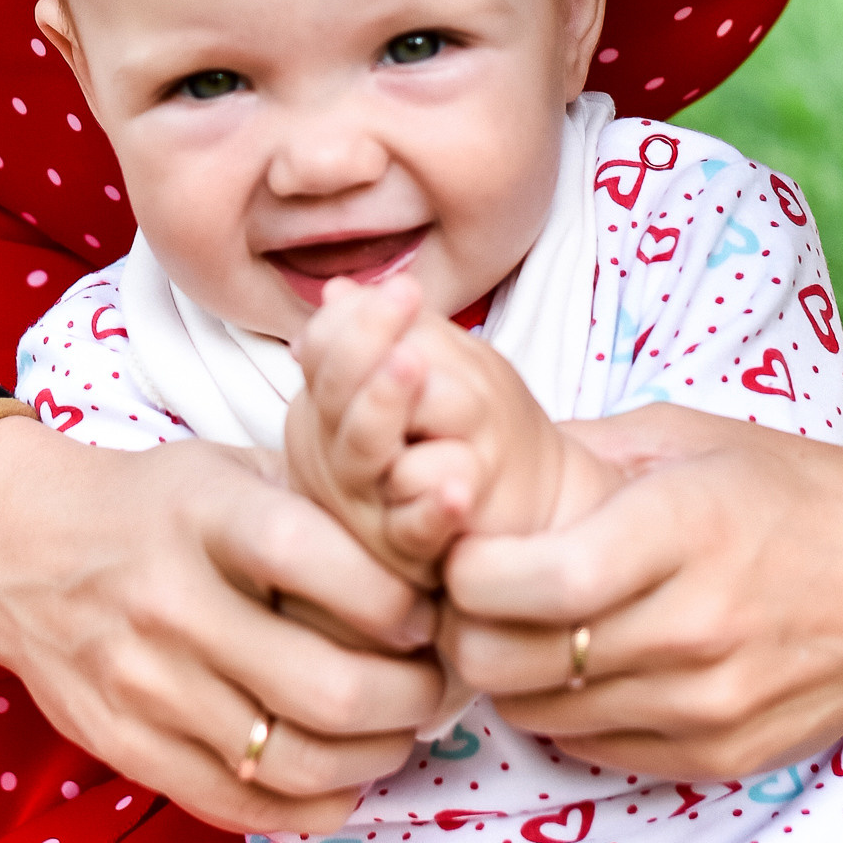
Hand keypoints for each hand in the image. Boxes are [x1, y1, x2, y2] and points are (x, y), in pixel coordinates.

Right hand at [0, 412, 446, 834]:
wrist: (14, 546)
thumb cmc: (152, 503)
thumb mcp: (229, 469)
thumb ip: (316, 507)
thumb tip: (431, 551)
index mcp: (206, 517)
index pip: (321, 565)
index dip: (398, 603)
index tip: (426, 614)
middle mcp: (171, 604)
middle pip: (325, 689)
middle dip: (409, 700)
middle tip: (434, 688)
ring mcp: (143, 685)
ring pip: (292, 761)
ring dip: (371, 759)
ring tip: (395, 733)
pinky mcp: (124, 746)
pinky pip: (239, 804)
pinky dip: (309, 807)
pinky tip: (340, 780)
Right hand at [285, 273, 617, 583]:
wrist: (516, 510)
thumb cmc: (461, 432)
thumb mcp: (426, 370)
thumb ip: (385, 335)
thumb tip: (337, 290)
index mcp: (332, 410)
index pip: (325, 354)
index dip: (359, 322)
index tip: (406, 288)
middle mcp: (339, 456)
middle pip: (336, 397)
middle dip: (365, 349)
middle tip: (402, 309)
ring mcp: (370, 506)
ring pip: (361, 454)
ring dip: (384, 404)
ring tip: (413, 363)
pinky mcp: (410, 554)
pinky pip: (414, 530)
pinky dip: (433, 509)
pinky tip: (457, 486)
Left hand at [438, 424, 842, 779]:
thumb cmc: (797, 489)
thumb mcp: (690, 436)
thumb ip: (581, 452)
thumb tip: (471, 460)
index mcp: (686, 530)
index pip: (534, 584)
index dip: (466, 574)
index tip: (457, 548)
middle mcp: (697, 629)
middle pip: (513, 664)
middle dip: (465, 629)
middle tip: (466, 595)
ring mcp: (711, 707)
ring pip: (538, 716)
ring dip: (508, 675)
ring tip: (522, 625)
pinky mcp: (722, 759)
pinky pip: (592, 748)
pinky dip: (564, 711)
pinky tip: (581, 663)